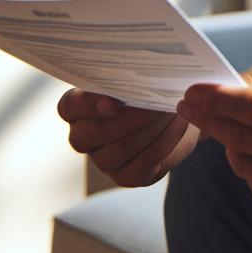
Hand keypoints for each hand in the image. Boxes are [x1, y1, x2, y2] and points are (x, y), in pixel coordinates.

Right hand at [57, 89, 199, 187]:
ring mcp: (103, 160)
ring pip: (117, 150)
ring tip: (171, 110)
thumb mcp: (142, 76)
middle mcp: (85, 136)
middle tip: (156, 104)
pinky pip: (142, 165)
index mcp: (79, 107)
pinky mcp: (127, 176)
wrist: (182, 111)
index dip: (88, 105)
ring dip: (149, 129)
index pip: (69, 106)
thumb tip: (142, 76)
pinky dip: (164, 142)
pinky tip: (179, 125)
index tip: (114, 104)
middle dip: (127, 118)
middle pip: (89, 135)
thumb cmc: (154, 87)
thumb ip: (131, 77)